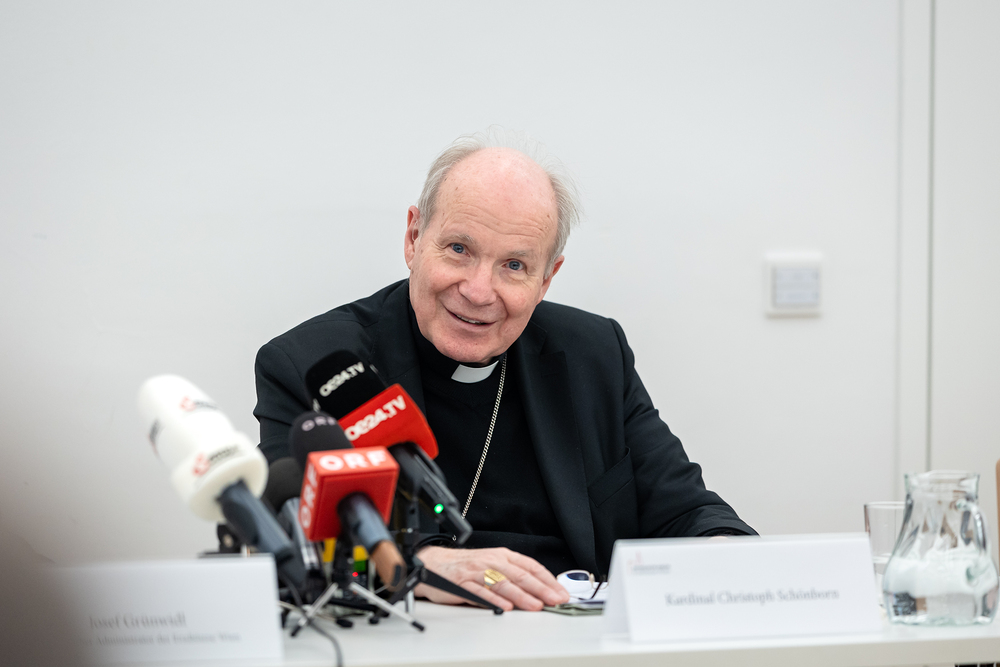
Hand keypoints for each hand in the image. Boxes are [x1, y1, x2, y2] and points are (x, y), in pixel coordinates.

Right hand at [414, 546, 569, 610]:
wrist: (434, 563)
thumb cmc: (466, 567)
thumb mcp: (493, 564)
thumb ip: (513, 575)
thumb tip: (539, 591)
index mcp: (502, 556)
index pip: (530, 566)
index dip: (547, 580)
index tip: (561, 592)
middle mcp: (492, 561)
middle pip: (520, 575)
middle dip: (541, 589)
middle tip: (555, 600)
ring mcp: (477, 572)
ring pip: (503, 583)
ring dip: (521, 595)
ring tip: (535, 606)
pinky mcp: (463, 583)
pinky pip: (480, 592)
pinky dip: (493, 599)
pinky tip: (504, 607)